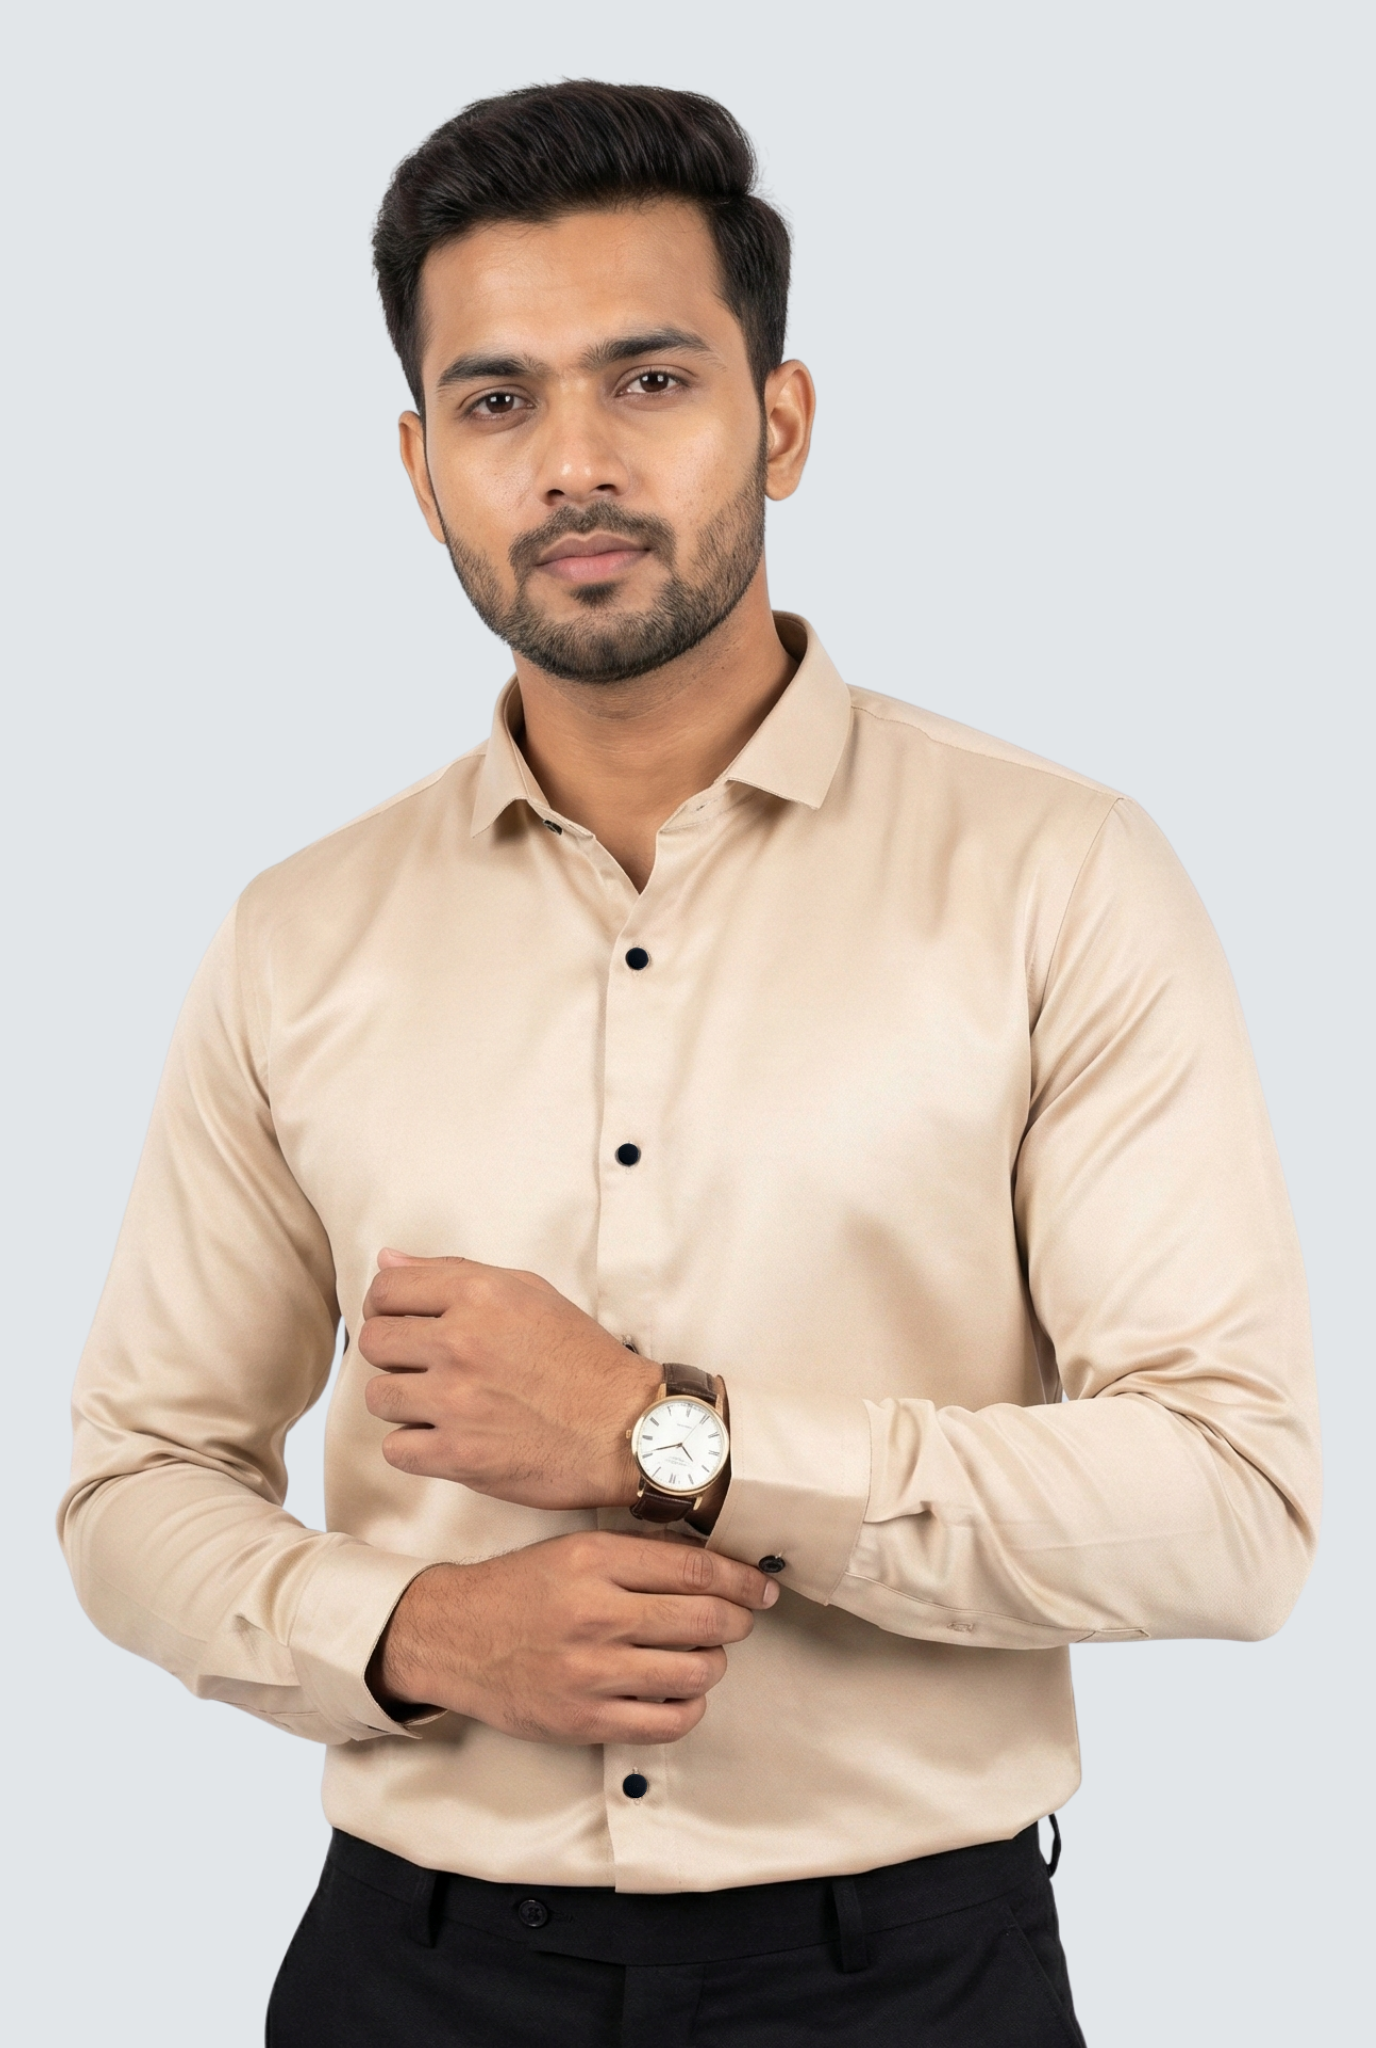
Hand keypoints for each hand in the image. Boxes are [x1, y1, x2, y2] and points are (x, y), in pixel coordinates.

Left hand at [360, 1251, 660, 1508]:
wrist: (626, 1427)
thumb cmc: (582, 1359)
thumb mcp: (530, 1294)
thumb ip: (453, 1272)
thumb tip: (387, 1258)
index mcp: (479, 1295)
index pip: (386, 1289)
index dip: (387, 1306)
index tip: (404, 1322)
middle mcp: (461, 1343)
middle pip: (374, 1343)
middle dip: (395, 1355)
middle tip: (426, 1367)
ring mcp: (456, 1402)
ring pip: (378, 1396)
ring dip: (404, 1402)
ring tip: (443, 1404)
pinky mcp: (458, 1456)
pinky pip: (395, 1449)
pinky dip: (416, 1447)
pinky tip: (448, 1438)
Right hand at [370, 1532, 778, 1744]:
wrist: (452, 1637)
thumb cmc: (520, 1590)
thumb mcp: (575, 1550)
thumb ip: (639, 1556)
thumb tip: (714, 1566)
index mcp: (595, 1561)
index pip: (695, 1569)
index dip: (741, 1581)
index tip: (761, 1589)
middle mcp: (595, 1614)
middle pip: (705, 1621)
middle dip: (737, 1621)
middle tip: (739, 1621)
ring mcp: (590, 1672)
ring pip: (695, 1673)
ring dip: (713, 1663)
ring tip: (703, 1656)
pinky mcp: (584, 1720)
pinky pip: (667, 1722)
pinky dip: (689, 1707)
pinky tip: (680, 1692)